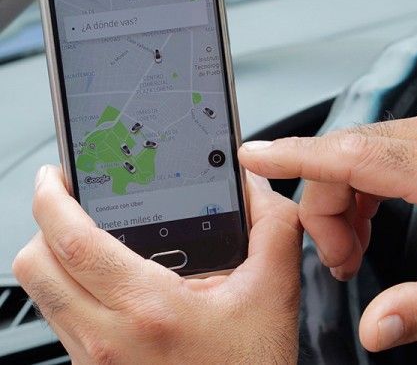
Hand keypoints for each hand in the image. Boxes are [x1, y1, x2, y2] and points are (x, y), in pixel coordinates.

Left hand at [13, 165, 301, 363]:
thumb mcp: (274, 292)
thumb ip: (271, 228)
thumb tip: (254, 186)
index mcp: (149, 309)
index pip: (71, 242)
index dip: (52, 199)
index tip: (57, 175)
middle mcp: (108, 339)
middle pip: (35, 266)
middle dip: (43, 223)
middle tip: (68, 201)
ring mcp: (95, 360)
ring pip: (41, 295)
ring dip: (53, 257)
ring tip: (85, 236)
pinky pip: (59, 321)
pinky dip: (68, 290)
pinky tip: (104, 280)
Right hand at [240, 106, 416, 351]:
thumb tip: (376, 328)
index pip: (353, 154)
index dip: (296, 155)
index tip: (255, 154)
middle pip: (346, 156)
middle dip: (325, 209)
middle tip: (342, 262)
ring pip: (359, 149)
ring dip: (343, 195)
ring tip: (357, 247)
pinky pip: (380, 146)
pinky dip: (363, 180)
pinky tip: (374, 216)